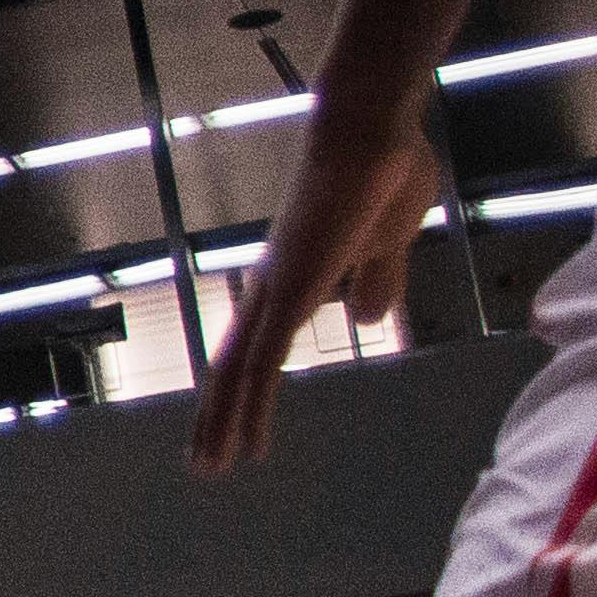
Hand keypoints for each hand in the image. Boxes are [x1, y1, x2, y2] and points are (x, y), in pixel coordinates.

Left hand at [187, 105, 445, 473]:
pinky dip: (248, 401)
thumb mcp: (391, 241)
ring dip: (223, 422)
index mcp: (295, 277)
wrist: (373, 128)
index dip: (247, 388)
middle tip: (206, 465)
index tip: (239, 426)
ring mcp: (276, 288)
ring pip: (236, 371)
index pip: (259, 344)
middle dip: (219, 417)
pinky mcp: (290, 289)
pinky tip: (241, 433)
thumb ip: (377, 279)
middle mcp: (273, 286)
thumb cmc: (385, 171)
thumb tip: (369, 317)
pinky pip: (261, 358)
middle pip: (234, 365)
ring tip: (210, 467)